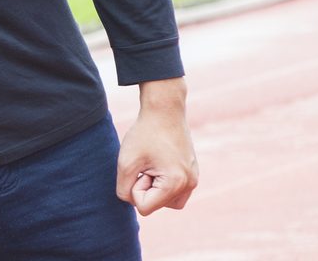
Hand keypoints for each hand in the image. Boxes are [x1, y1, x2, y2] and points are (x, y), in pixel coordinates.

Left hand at [117, 78, 197, 214]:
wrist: (165, 111)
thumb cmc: (144, 134)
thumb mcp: (125, 162)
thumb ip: (124, 188)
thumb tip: (132, 201)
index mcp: (176, 183)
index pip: (144, 207)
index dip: (134, 188)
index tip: (139, 168)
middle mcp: (190, 185)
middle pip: (156, 205)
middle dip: (145, 188)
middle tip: (146, 164)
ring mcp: (194, 179)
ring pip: (166, 201)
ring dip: (153, 187)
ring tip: (151, 165)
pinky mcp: (192, 173)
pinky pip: (174, 190)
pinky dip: (162, 182)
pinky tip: (157, 163)